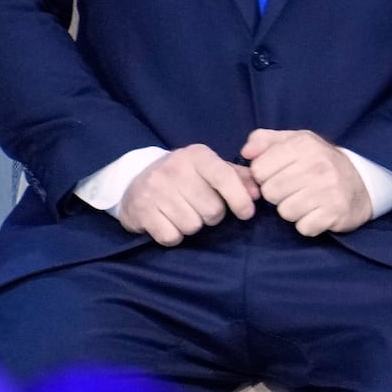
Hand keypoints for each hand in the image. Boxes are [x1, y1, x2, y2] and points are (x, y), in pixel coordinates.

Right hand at [116, 144, 256, 246]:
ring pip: (192, 226)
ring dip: (193, 226)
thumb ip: (238, 177)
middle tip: (200, 208)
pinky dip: (174, 236)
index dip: (240, 199)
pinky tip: (168, 223)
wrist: (135, 180)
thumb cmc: (184, 176)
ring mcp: (154, 190)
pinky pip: (171, 237)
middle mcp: (173, 169)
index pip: (224, 178)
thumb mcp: (211, 168)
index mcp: (196, 155)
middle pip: (212, 210)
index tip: (247, 213)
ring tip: (183, 213)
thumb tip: (257, 193)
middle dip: (212, 215)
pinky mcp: (140, 211)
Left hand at [241, 129, 374, 237]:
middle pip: (270, 192)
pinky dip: (308, 225)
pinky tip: (317, 214)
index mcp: (303, 144)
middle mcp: (318, 164)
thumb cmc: (319, 163)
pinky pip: (303, 227)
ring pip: (285, 211)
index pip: (258, 170)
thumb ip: (264, 140)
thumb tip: (246, 153)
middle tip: (294, 190)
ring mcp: (329, 189)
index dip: (264, 176)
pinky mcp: (336, 212)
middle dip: (278, 195)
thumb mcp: (295, 142)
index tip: (280, 175)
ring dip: (292, 211)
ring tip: (306, 201)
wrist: (362, 184)